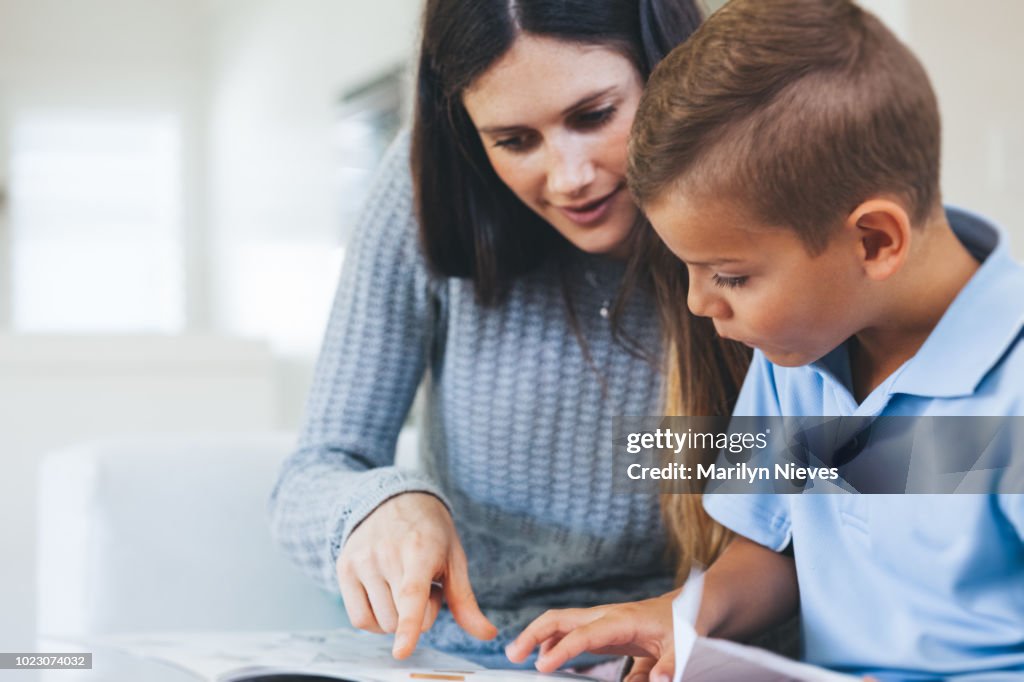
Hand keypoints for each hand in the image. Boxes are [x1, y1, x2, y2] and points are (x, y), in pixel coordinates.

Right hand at [337, 492, 496, 657]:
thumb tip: (488, 634)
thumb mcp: (454, 559)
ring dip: (397, 617)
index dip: (409, 626)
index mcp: (419, 550)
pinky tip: (386, 599)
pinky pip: (359, 618)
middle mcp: (386, 554)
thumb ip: (465, 601)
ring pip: (381, 623)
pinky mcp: (344, 567)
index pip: (412, 595)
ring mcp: (361, 560)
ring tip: (403, 585)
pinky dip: (375, 621)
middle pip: (400, 618)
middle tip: (423, 585)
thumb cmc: (431, 532)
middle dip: (418, 615)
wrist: (395, 498)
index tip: (402, 651)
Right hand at [505, 591, 678, 680]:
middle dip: (533, 633)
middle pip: (560, 618)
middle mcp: (605, 615)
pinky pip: (570, 631)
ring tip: (517, 656)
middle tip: (512, 655)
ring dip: (536, 636)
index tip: (541, 667)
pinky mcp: (601, 628)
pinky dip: (552, 641)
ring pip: (560, 622)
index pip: (584, 634)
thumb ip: (671, 665)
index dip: (561, 650)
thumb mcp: (685, 646)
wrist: (688, 607)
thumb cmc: (685, 624)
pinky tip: (544, 657)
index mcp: (622, 619)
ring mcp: (601, 620)